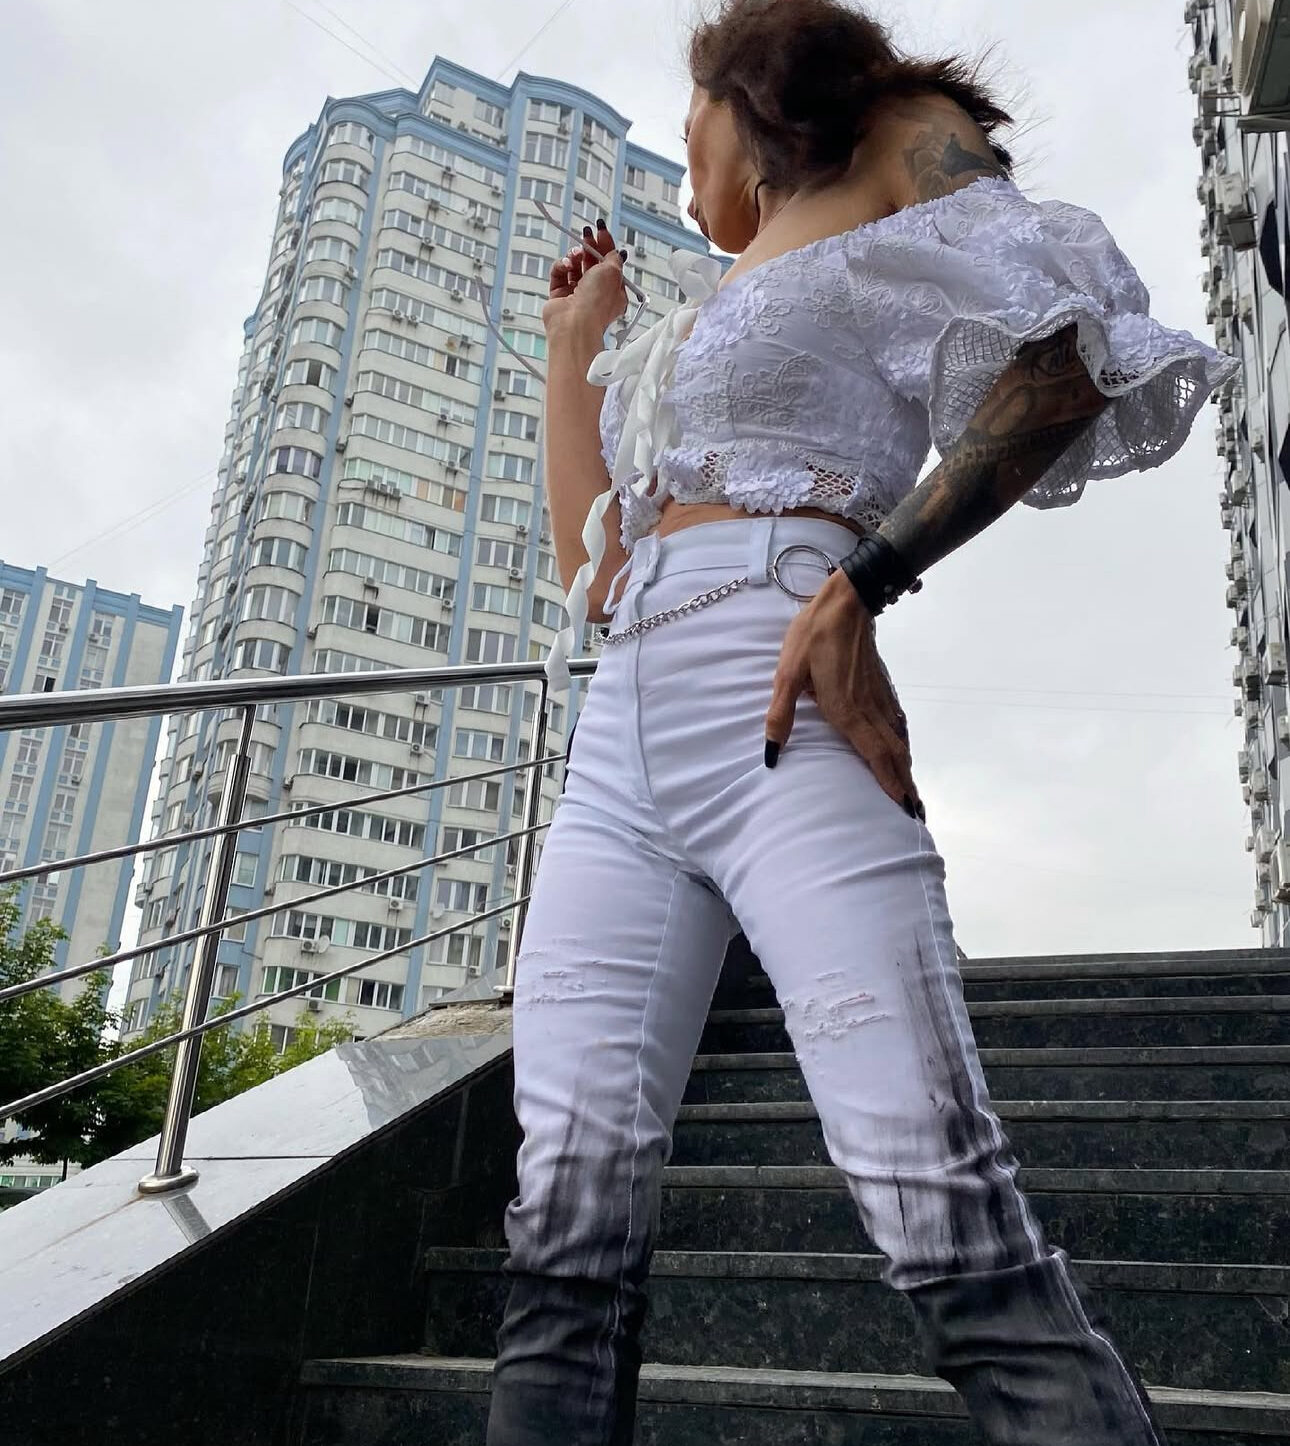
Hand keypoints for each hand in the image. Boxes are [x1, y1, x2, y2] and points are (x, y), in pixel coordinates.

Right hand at [542, 218, 627, 338]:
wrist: (575, 323)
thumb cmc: (597, 303)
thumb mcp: (613, 272)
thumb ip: (613, 258)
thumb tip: (616, 251)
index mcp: (614, 291)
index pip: (610, 263)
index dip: (606, 244)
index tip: (600, 229)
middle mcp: (596, 294)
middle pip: (592, 263)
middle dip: (589, 246)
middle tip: (586, 233)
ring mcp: (577, 295)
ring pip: (574, 267)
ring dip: (575, 256)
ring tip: (576, 254)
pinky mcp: (559, 296)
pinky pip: (559, 274)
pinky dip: (562, 266)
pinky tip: (566, 265)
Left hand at [764, 570, 923, 820]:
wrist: (846, 601)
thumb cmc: (813, 636)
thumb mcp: (788, 674)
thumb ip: (780, 715)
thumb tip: (770, 753)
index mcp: (847, 710)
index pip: (874, 755)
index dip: (889, 784)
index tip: (903, 809)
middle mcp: (869, 710)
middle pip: (893, 755)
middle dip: (904, 786)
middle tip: (915, 816)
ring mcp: (879, 698)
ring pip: (897, 741)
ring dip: (905, 769)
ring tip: (912, 793)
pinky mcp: (881, 688)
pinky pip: (896, 724)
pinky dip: (902, 745)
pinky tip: (902, 752)